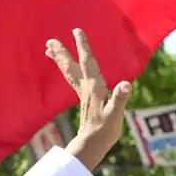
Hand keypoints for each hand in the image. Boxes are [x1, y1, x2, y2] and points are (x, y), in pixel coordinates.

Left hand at [49, 29, 132, 171]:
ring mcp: (83, 92)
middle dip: (61, 53)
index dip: (83, 46)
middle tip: (49, 41)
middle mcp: (86, 87)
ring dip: (59, 60)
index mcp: (94, 87)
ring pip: (68, 72)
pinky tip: (66, 66)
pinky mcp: (84, 98)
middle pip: (71, 66)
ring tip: (49, 49)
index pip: (88, 62)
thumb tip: (125, 85)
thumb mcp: (115, 114)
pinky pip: (73, 79)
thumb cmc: (105, 129)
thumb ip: (120, 98)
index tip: (76, 31)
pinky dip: (67, 69)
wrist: (93, 144)